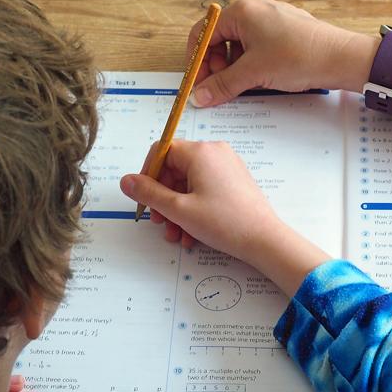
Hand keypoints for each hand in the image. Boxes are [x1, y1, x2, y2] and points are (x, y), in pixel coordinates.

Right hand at [120, 140, 330, 295]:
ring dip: (177, 210)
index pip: (161, 151)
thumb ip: (149, 193)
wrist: (264, 240)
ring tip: (177, 235)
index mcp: (200, 152)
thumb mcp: (178, 209)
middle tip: (160, 223)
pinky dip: (194, 209)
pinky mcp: (234, 181)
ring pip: (188, 184)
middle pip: (175, 170)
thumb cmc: (224, 222)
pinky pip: (204, 190)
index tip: (144, 198)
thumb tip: (126, 180)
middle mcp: (215, 153)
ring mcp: (226, 166)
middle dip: (163, 199)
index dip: (147, 175)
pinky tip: (191, 234)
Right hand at [188, 0, 377, 106]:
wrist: (341, 58)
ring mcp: (272, 19)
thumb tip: (200, 95)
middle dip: (217, 64)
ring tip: (244, 85)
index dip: (198, 61)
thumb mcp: (254, 74)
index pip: (204, 33)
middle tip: (220, 88)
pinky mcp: (286, 30)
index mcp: (241, 12)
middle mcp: (255, 10)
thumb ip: (222, 84)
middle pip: (220, 38)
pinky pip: (259, 45)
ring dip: (236, 66)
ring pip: (240, 44)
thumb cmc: (299, 57)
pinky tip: (262, 79)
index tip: (199, 83)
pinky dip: (253, 62)